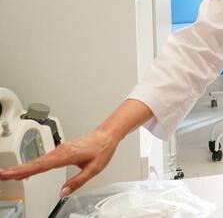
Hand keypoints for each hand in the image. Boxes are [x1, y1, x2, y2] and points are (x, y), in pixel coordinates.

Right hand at [0, 128, 119, 197]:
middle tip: (2, 175)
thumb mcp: (94, 169)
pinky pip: (43, 158)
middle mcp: (61, 151)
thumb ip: (77, 181)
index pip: (41, 165)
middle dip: (17, 169)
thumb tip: (63, 192)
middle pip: (35, 162)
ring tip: (9, 174)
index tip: (10, 174)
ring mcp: (60, 149)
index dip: (24, 170)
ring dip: (23, 167)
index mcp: (66, 155)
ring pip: (38, 160)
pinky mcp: (61, 150)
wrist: (107, 135)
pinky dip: (32, 164)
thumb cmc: (102, 149)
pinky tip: (27, 170)